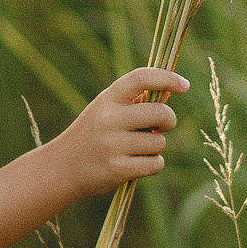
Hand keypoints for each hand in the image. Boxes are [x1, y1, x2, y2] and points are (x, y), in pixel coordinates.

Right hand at [52, 68, 187, 197]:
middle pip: (161, 113)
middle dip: (168, 121)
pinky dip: (153, 164)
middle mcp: (109, 119)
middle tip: (160, 127)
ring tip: (137, 149)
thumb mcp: (108, 110)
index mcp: (107, 98)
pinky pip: (155, 164)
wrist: (62, 167)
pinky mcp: (117, 169)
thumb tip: (171, 90)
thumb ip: (137, 100)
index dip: (168, 78)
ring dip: (155, 147)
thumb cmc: (93, 134)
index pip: (142, 78)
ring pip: (159, 142)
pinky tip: (136, 164)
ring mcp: (112, 145)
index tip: (184, 85)